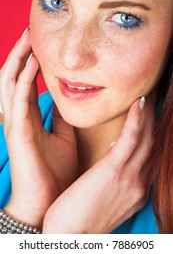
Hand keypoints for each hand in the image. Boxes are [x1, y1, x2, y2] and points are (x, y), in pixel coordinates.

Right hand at [0, 28, 77, 227]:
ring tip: (28, 38)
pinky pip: (18, 100)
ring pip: (10, 83)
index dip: (31, 62)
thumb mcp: (63, 137)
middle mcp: (19, 116)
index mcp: (29, 117)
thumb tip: (66, 99)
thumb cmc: (54, 171)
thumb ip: (61, 117)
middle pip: (15, 77)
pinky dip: (24, 80)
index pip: (26, 83)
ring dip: (18, 59)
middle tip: (31, 31)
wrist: (46, 200)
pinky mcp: (17, 132)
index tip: (41, 43)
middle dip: (21, 53)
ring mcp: (15, 123)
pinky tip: (33, 63)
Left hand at [43, 96, 154, 232]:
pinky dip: (137, 120)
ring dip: (149, 115)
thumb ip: (115, 178)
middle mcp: (140, 183)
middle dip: (155, 121)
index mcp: (137, 190)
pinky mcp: (114, 172)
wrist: (69, 239)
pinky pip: (131, 139)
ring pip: (146, 138)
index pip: (150, 156)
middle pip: (153, 145)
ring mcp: (130, 178)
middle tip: (154, 100)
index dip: (153, 134)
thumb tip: (114, 156)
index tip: (150, 118)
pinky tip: (139, 104)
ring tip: (148, 96)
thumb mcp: (104, 197)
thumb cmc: (80, 217)